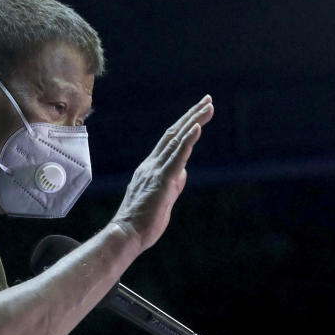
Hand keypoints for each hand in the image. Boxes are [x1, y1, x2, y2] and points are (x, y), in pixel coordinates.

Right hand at [110, 95, 213, 251]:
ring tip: (208, 106)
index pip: (170, 142)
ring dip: (194, 121)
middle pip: (174, 134)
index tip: (198, 113)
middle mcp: (151, 165)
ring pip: (176, 140)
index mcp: (150, 169)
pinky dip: (188, 140)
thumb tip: (182, 173)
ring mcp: (156, 171)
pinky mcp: (162, 181)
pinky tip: (197, 127)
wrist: (126, 234)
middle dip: (192, 115)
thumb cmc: (143, 222)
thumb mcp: (162, 199)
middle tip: (208, 99)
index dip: (185, 125)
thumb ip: (172, 184)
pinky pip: (177, 157)